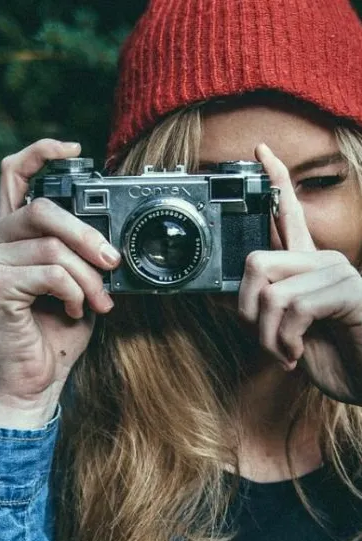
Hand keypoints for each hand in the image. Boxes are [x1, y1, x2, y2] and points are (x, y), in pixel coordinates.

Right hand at [0, 139, 120, 422]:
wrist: (33, 384)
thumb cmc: (52, 336)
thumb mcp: (73, 284)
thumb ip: (76, 253)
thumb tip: (108, 234)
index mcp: (3, 236)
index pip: (13, 176)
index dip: (42, 153)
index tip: (76, 150)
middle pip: (42, 209)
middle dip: (88, 236)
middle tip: (112, 263)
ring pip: (52, 245)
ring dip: (87, 276)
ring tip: (98, 301)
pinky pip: (50, 271)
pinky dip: (73, 291)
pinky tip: (73, 310)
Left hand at [238, 143, 361, 404]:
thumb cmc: (332, 359)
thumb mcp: (284, 335)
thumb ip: (261, 311)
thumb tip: (223, 296)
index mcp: (308, 266)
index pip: (288, 214)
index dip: (275, 180)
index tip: (259, 151)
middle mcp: (323, 261)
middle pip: (257, 261)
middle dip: (248, 312)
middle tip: (265, 341)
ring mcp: (338, 273)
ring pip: (272, 293)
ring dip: (268, 338)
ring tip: (286, 354)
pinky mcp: (348, 291)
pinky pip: (294, 309)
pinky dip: (286, 341)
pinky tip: (299, 356)